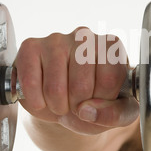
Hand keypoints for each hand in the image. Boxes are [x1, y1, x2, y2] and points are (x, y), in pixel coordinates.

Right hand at [14, 27, 138, 134]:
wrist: (66, 102)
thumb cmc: (96, 102)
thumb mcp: (119, 113)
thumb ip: (116, 114)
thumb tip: (87, 110)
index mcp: (112, 47)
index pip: (109, 79)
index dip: (102, 100)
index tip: (99, 99)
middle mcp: (85, 36)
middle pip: (81, 86)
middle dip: (78, 106)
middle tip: (77, 103)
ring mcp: (56, 39)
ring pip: (55, 88)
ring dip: (57, 106)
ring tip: (62, 101)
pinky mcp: (31, 47)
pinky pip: (30, 83)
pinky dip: (36, 101)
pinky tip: (43, 97)